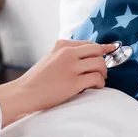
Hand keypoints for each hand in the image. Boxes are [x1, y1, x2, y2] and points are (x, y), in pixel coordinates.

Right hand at [0, 40, 114, 127]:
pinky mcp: (74, 82)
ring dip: (103, 74)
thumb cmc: (38, 79)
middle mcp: (67, 53)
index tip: (113, 49)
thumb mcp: (51, 58)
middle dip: (103, 61)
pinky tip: (95, 87)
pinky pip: (96, 79)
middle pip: (97, 51)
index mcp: (62, 45)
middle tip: (102, 71)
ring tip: (98, 81)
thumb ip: (66, 54)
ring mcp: (71, 67)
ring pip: (100, 64)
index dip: (103, 48)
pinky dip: (100, 83)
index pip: (89, 44)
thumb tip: (88, 56)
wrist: (24, 93)